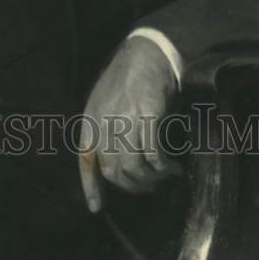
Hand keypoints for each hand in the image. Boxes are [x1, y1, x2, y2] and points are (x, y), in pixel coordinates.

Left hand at [78, 35, 178, 212]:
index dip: (91, 187)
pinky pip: (154, 153)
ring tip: (164, 177)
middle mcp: (105, 121)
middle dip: (132, 185)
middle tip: (149, 187)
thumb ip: (103, 129)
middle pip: (114, 170)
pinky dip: (163, 166)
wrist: (147, 51)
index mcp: (91, 119)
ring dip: (151, 178)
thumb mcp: (104, 102)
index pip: (87, 160)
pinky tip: (172, 166)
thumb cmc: (127, 77)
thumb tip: (111, 163)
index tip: (96, 208)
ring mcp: (127, 118)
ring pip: (134, 166)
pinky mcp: (149, 115)